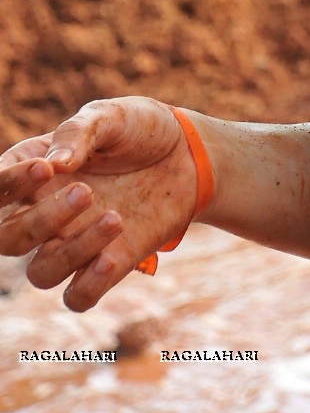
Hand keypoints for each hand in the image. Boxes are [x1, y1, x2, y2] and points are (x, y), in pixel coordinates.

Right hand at [0, 97, 199, 311]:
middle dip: (39, 221)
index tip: (44, 169)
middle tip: (86, 192)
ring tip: (115, 217)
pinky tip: (111, 259)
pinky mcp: (106, 264)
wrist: (189, 153)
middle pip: (8, 239)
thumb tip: (55, 163)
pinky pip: (77, 296)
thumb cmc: (141, 130)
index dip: (7, 185)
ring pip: (41, 272)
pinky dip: (87, 286)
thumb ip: (80, 132)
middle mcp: (46, 211)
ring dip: (72, 252)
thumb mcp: (112, 116)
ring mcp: (73, 242)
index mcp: (36, 171)